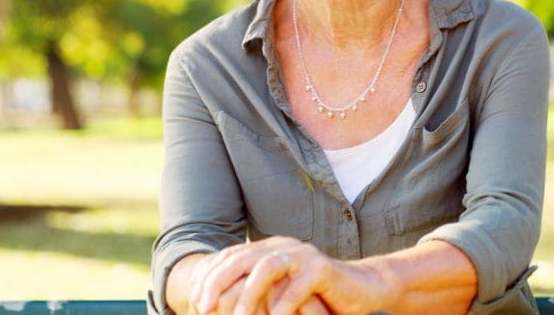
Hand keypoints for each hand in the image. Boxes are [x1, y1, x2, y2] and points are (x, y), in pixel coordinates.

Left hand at [189, 236, 384, 314]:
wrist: (359, 290)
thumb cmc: (314, 297)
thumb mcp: (278, 293)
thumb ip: (253, 293)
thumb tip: (213, 304)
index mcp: (268, 249)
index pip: (230, 257)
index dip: (209, 278)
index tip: (194, 302)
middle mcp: (283, 247)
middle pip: (242, 257)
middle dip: (218, 282)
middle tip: (203, 307)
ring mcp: (303, 256)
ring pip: (267, 267)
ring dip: (248, 293)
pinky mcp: (322, 269)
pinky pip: (298, 286)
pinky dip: (284, 304)